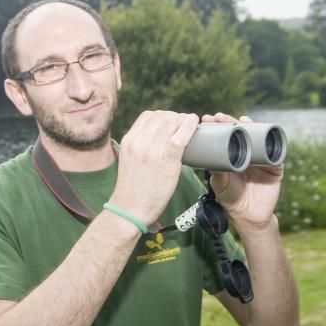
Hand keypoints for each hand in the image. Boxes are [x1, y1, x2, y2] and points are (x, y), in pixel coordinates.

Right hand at [109, 110, 198, 226]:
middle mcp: (139, 142)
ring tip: (191, 126)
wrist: (129, 209)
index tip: (172, 122)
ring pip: (172, 122)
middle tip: (185, 125)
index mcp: (129, 141)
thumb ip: (139, 148)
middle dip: (176, 117)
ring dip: (185, 120)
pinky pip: (181, 136)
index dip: (163, 115)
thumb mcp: (129, 161)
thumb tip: (157, 141)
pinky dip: (190, 126)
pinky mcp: (166, 160)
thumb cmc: (133, 189)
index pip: (148, 116)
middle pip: (162, 117)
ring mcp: (152, 150)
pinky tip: (195, 124)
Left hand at [202, 113, 283, 227]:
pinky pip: (274, 151)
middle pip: (240, 132)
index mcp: (231, 155)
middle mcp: (246, 153)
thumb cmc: (231, 199)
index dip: (217, 126)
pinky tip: (263, 132)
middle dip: (230, 122)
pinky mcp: (274, 166)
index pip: (224, 136)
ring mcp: (260, 158)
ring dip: (250, 126)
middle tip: (219, 117)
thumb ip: (216, 172)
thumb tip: (209, 158)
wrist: (248, 216)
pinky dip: (270, 141)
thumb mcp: (219, 183)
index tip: (206, 119)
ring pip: (257, 137)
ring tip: (240, 120)